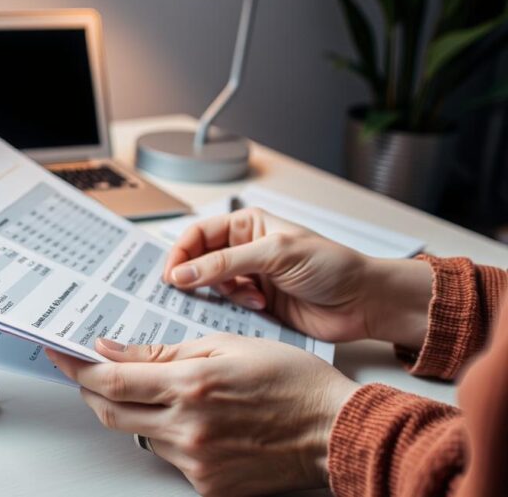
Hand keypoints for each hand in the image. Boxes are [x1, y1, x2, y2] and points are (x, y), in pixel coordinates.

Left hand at [46, 336, 359, 496]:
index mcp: (189, 385)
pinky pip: (168, 457)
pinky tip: (191, 420)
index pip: (110, 380)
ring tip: (158, 391)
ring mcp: (196, 462)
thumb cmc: (290, 381)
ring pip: (139, 434)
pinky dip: (166, 435)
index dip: (77, 367)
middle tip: (86, 371)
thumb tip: (112, 349)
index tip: (59, 353)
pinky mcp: (208, 485)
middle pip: (110, 412)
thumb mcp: (224, 346)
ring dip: (134, 412)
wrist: (333, 430)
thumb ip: (161, 351)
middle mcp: (186, 427)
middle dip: (91, 390)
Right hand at [163, 207, 431, 347]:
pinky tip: (257, 307)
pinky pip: (228, 308)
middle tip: (184, 290)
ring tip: (247, 298)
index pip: (199, 234)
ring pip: (211, 286)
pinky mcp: (257, 305)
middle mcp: (245, 250)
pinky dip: (234, 310)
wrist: (364, 303)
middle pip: (199, 261)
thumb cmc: (331, 267)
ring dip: (221, 294)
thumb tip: (181, 274)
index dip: (181, 253)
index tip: (171, 274)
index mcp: (248, 226)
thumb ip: (225, 264)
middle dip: (193, 275)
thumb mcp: (275, 255)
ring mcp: (251, 278)